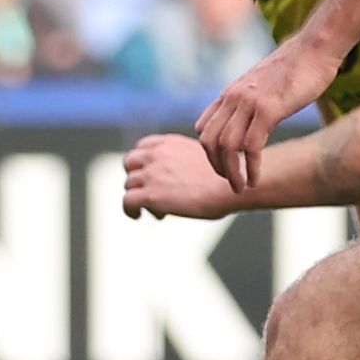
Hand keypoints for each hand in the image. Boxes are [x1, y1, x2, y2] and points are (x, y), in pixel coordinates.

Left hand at [122, 132, 242, 219]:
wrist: (232, 186)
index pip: (142, 147)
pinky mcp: (150, 195)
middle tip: (149, 192)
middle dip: (136, 177)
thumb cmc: (228, 176)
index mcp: (169, 143)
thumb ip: (187, 161)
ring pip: (129, 184)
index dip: (143, 162)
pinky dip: (129, 210)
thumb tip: (189, 176)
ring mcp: (151, 174)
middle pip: (130, 163)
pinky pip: (127, 201)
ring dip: (138, 196)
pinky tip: (137, 216)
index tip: (150, 175)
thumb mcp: (205, 156)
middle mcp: (156, 155)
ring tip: (157, 209)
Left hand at [195, 28, 341, 192]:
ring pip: (227, 146)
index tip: (223, 167)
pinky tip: (255, 178)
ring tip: (241, 187)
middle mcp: (234, 97)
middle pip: (209, 141)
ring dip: (231, 172)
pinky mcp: (268, 108)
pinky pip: (251, 146)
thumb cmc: (296, 68)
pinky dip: (250, 167)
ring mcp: (249, 102)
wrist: (315, 49)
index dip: (209, 152)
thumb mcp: (263, 85)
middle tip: (231, 184)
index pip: (204, 128)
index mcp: (231, 93)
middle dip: (217, 167)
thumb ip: (251, 102)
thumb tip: (252, 121)